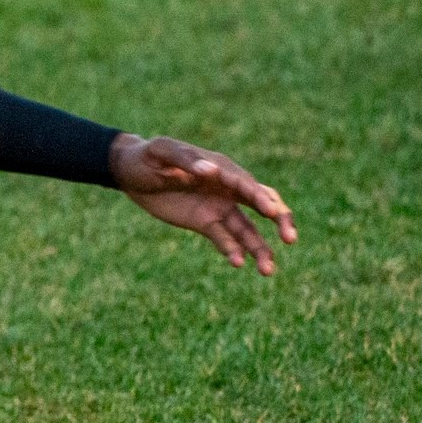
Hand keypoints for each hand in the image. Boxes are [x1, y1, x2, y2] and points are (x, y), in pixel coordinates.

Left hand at [110, 134, 296, 275]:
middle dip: (280, 221)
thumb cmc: (148, 155)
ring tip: (267, 271)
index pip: (248, 185)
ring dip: (259, 248)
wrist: (130, 172)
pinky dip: (232, 251)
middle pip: (263, 206)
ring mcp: (218, 207)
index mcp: (222, 168)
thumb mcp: (163, 151)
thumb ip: (187, 160)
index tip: (272, 213)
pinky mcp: (205, 223)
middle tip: (291, 239)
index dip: (262, 198)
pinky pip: (224, 239)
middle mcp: (228, 189)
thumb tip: (212, 171)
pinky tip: (238, 263)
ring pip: (247, 230)